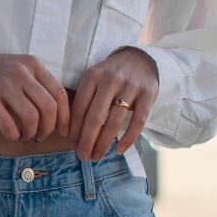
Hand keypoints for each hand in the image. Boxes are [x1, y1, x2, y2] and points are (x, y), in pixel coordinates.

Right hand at [0, 47, 70, 143]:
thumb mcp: (18, 67)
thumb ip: (37, 83)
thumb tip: (58, 114)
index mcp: (32, 64)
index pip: (59, 94)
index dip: (65, 117)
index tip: (64, 131)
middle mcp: (20, 72)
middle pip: (48, 108)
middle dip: (49, 129)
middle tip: (41, 136)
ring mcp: (3, 84)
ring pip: (31, 118)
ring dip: (31, 134)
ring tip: (26, 136)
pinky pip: (8, 125)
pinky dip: (14, 135)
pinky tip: (12, 135)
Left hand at [69, 47, 157, 161]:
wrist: (140, 59)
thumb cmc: (110, 75)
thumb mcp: (94, 78)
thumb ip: (83, 99)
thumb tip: (69, 133)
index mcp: (93, 76)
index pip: (79, 107)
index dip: (74, 129)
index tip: (71, 144)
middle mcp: (110, 80)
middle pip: (95, 117)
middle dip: (86, 140)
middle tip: (82, 156)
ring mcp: (130, 87)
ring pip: (114, 122)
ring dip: (103, 143)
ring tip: (96, 156)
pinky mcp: (148, 95)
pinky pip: (138, 122)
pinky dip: (128, 139)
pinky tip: (119, 150)